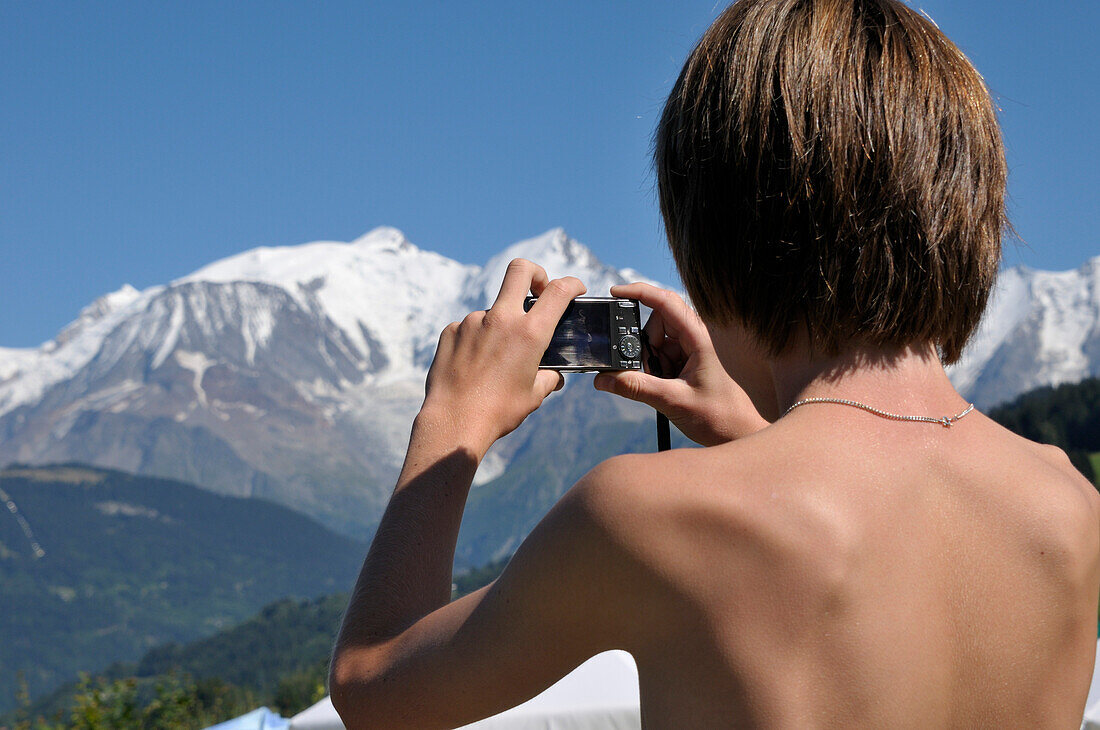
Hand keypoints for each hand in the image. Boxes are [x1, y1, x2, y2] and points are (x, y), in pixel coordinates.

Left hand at [421, 259, 586, 454]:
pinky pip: (470, 328)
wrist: (454, 421)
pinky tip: (474, 365)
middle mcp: (501, 319)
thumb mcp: (534, 395)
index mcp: (530, 333)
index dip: (572, 283)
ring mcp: (473, 322)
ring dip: (500, 325)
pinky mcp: (452, 331)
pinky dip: (477, 341)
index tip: (576, 288)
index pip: (559, 290)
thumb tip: (554, 374)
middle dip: (535, 273)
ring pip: (494, 311)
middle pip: (520, 270)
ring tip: (495, 360)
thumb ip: (548, 377)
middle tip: (537, 290)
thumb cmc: (498, 411)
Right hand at [593, 283, 766, 445]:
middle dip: (643, 347)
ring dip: (648, 363)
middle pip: (655, 325)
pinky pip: (658, 358)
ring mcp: (689, 350)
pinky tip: (665, 388)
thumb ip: (637, 388)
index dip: (640, 292)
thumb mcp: (673, 401)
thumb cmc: (719, 415)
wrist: (738, 434)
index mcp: (698, 338)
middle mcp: (694, 338)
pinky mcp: (684, 362)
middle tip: (648, 373)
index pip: (666, 302)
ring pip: (654, 343)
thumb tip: (603, 379)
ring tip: (663, 387)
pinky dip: (653, 371)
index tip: (615, 292)